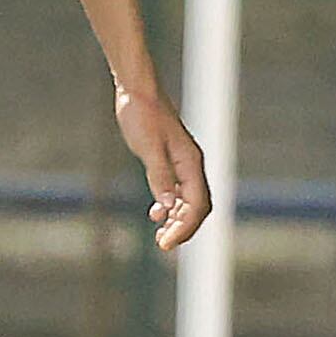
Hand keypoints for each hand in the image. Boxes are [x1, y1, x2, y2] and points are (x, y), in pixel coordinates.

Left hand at [118, 85, 212, 251]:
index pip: (196, 205)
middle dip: (184, 229)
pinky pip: (178, 191)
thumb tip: (165, 208)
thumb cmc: (141, 115)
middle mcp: (191, 165)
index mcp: (190, 163)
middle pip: (198, 207)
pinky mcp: (171, 160)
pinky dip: (170, 206)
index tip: (165, 244)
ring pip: (189, 201)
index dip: (184, 228)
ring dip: (177, 221)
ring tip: (160, 238)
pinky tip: (155, 215)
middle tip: (163, 246)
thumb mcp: (148, 147)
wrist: (137, 90)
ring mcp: (182, 163)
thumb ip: (159, 176)